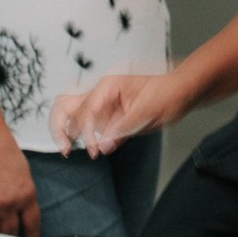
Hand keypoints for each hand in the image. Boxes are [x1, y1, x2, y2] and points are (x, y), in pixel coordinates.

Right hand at [49, 73, 181, 157]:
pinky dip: (81, 136)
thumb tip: (103, 146)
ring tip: (67, 150)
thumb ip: (123, 129)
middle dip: (58, 126)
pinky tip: (91, 148)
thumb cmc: (166, 95)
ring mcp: (102, 105)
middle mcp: (100, 94)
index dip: (87, 132)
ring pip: (69, 112)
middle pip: (64, 105)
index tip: (94, 150)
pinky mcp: (106, 117)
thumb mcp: (147, 112)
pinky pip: (86, 125)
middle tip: (65, 149)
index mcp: (109, 86)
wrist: (179, 93)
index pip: (86, 110)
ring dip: (65, 130)